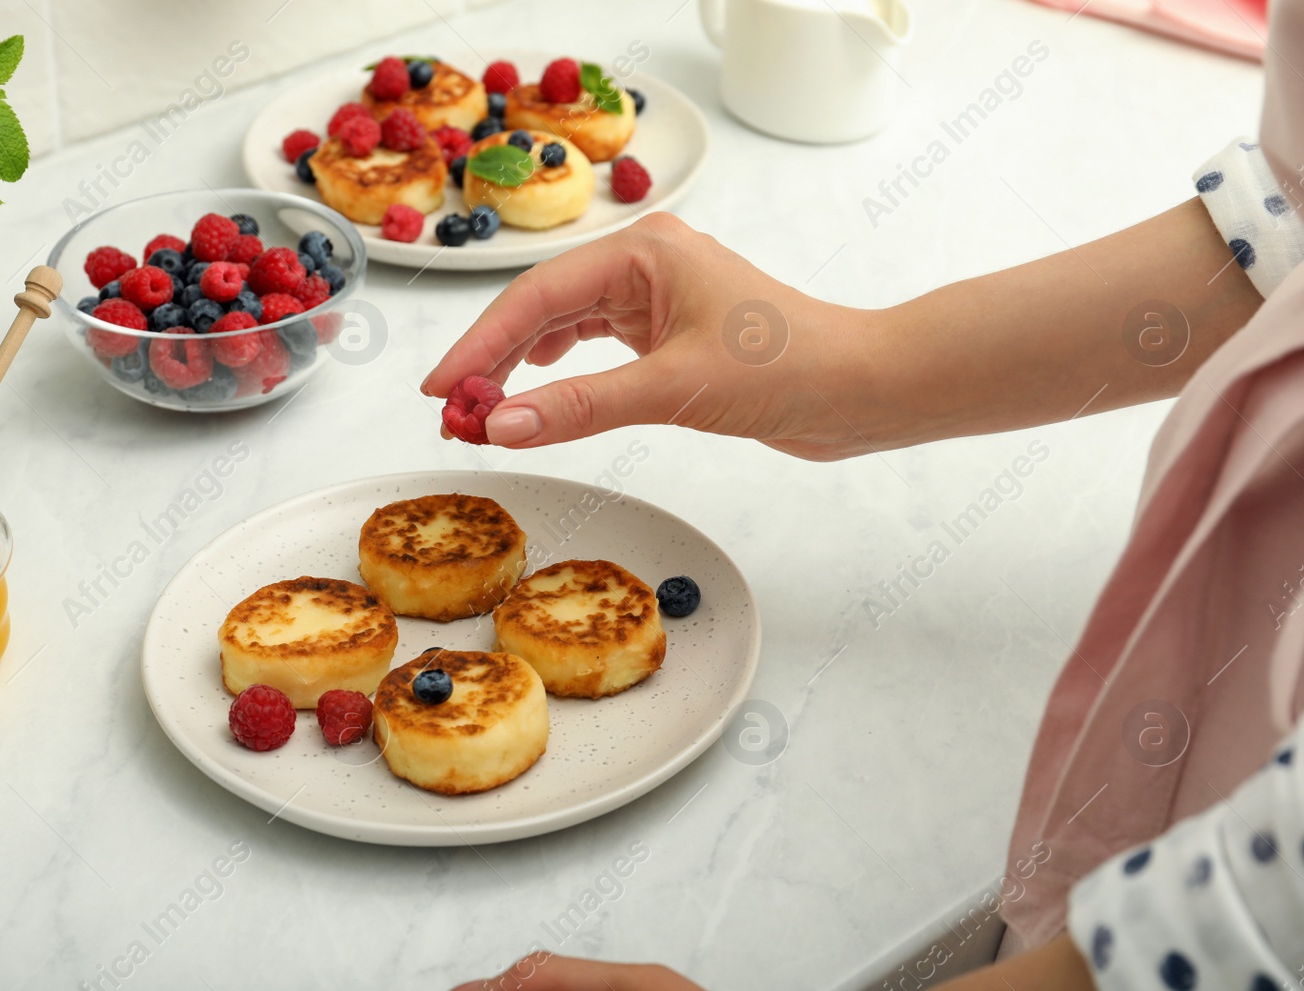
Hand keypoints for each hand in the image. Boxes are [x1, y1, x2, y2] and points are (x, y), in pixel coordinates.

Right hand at [421, 213, 885, 460]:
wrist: (862, 388)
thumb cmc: (792, 366)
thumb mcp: (675, 388)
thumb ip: (582, 407)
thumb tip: (502, 425)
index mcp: (646, 251)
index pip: (536, 297)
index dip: (481, 345)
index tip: (441, 389)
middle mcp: (647, 264)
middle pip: (543, 307)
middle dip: (495, 358)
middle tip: (452, 408)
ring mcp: (660, 298)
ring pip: (566, 325)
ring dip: (524, 366)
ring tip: (483, 407)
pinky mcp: (673, 334)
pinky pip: (596, 345)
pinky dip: (561, 369)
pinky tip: (540, 383)